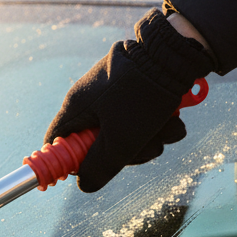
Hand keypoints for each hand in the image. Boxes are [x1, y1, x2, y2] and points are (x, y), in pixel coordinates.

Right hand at [45, 9, 214, 191]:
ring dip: (150, 139)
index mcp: (76, 107)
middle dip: (126, 153)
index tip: (89, 171)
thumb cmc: (143, 94)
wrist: (179, 50)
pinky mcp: (138, 89)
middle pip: (97, 143)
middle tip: (145, 149)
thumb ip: (100, 167)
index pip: (57, 142)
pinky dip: (160, 124)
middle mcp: (92, 99)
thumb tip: (85, 185)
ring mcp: (116, 93)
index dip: (69, 161)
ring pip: (127, 133)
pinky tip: (173, 119)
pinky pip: (143, 118)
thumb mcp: (121, 139)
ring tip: (167, 129)